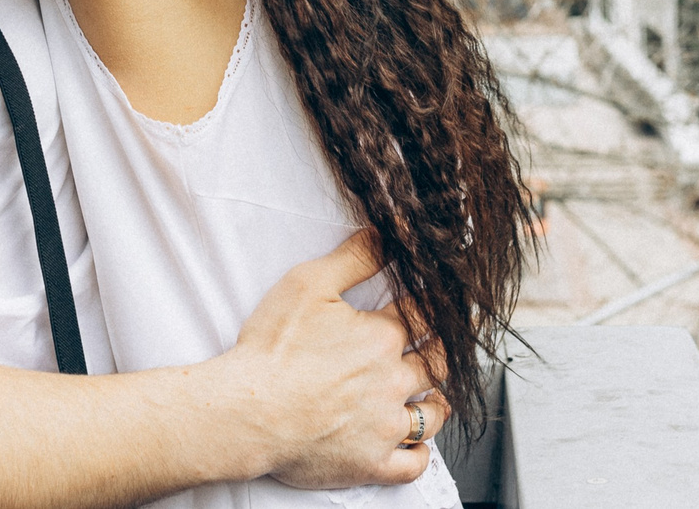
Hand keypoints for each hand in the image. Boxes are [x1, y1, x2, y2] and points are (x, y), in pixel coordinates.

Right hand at [221, 233, 448, 488]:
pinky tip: (418, 446)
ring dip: (437, 403)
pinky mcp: (372, 462)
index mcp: (382, 337)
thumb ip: (354, 258)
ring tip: (436, 396)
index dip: (435, 308)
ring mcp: (385, 425)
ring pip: (431, 414)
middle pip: (435, 364)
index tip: (444, 305)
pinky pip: (412, 463)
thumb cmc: (274, 349)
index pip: (424, 317)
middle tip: (448, 347)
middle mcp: (393, 381)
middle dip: (442, 352)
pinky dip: (420, 454)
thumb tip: (385, 234)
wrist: (250, 410)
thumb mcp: (309, 284)